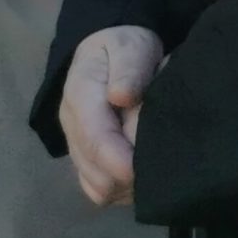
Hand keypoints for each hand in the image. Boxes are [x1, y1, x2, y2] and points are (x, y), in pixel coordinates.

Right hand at [60, 26, 163, 206]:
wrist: (111, 53)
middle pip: (95, 169)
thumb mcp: (130, 47)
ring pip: (97, 186)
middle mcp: (73, 128)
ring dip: (126, 185)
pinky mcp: (88, 161)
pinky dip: (122, 191)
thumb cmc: (125, 48)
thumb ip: (129, 69)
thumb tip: (122, 96)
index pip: (95, 137)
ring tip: (157, 169)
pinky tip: (145, 178)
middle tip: (164, 163)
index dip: (117, 158)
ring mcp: (78, 147)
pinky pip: (100, 190)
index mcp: (80, 97)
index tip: (139, 169)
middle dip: (126, 174)